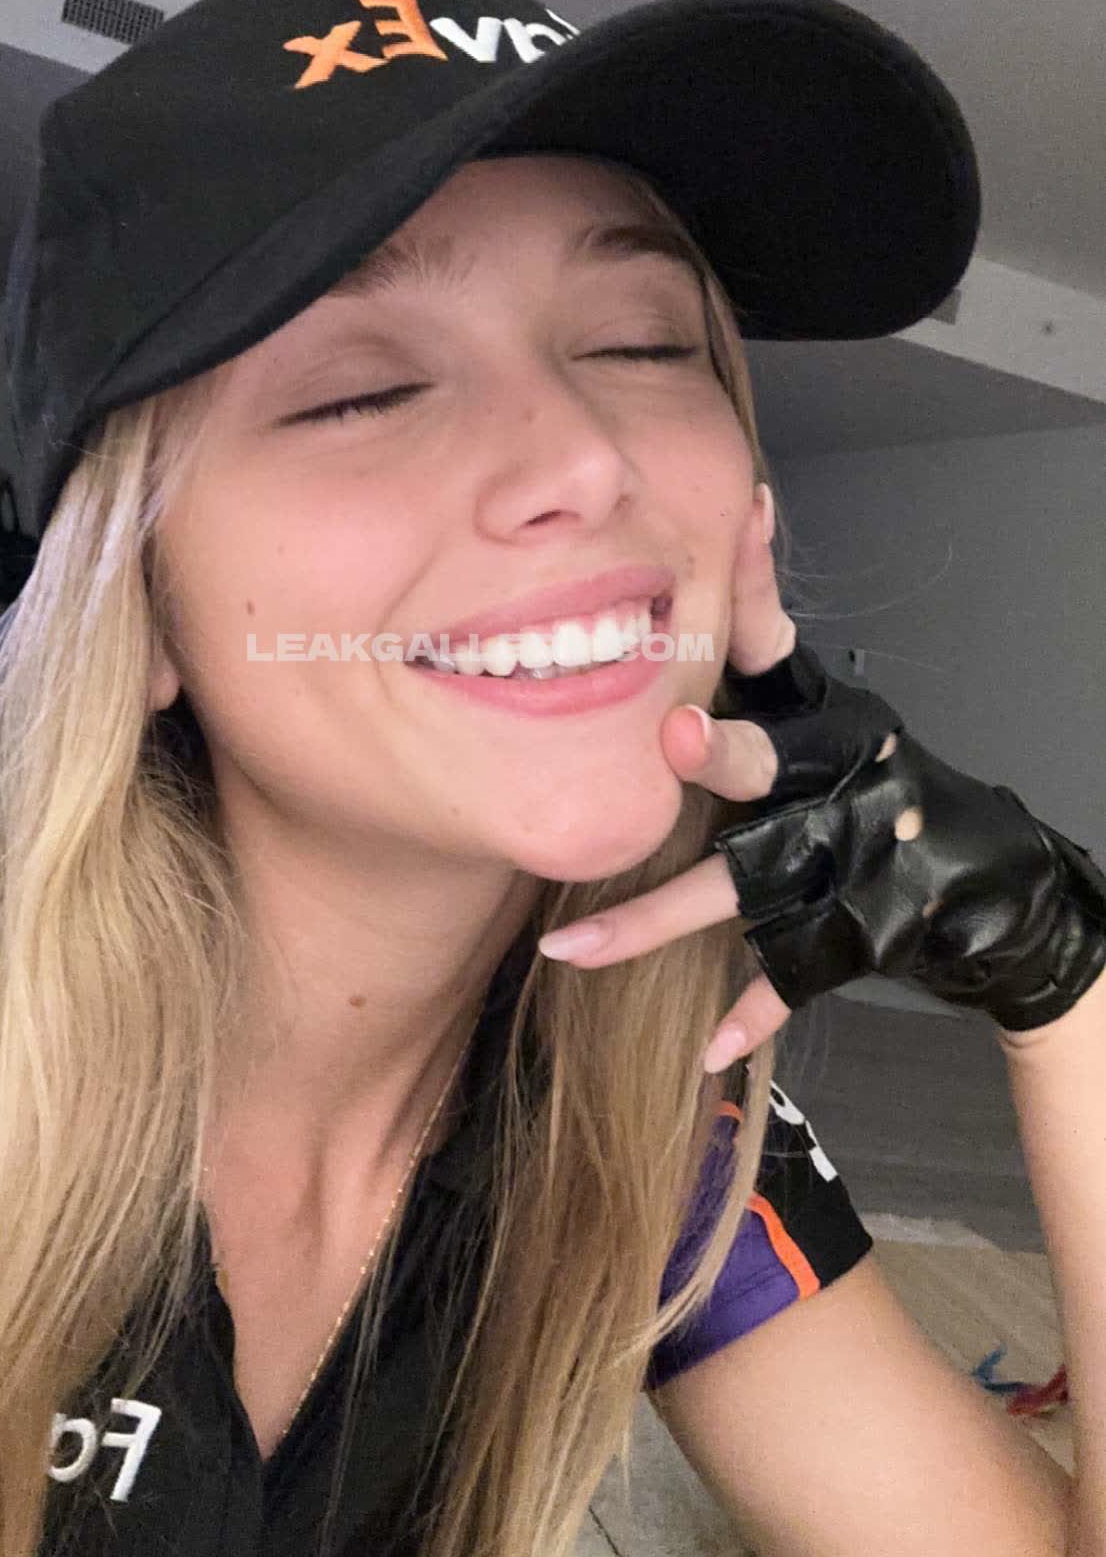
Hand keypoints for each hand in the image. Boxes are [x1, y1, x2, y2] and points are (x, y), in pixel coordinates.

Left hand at [537, 484, 1105, 1074]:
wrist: (988, 886)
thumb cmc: (883, 778)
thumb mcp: (835, 703)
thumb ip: (770, 626)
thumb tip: (745, 504)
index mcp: (824, 733)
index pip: (778, 676)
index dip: (750, 639)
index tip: (702, 629)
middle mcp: (831, 796)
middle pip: (770, 777)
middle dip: (725, 760)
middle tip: (670, 743)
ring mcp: (837, 873)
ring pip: (740, 896)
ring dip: (654, 923)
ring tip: (569, 954)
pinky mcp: (847, 941)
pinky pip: (791, 982)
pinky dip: (751, 1014)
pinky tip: (705, 1052)